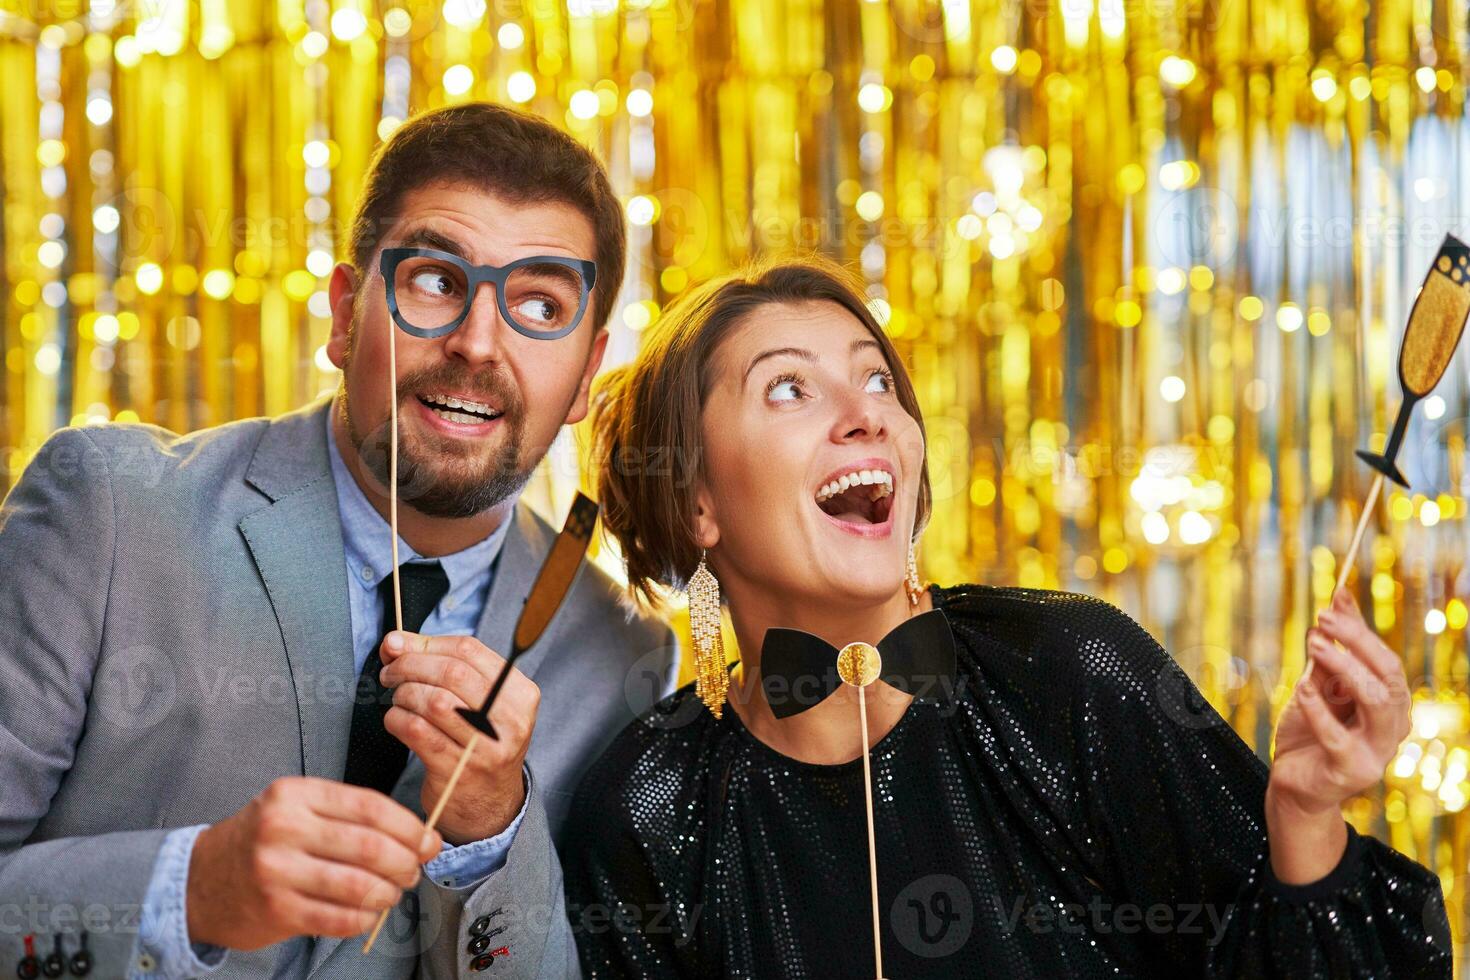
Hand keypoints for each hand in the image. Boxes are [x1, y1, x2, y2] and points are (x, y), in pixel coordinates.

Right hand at [186, 776, 440, 949]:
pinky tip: (367, 914)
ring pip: (359, 885)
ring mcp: (277, 871)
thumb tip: (416, 835)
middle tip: (413, 870)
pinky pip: (338, 918)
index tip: (428, 841)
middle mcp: (284, 828)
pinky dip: (363, 919)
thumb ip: (349, 815)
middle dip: (405, 862)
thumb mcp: (297, 808)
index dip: (409, 827)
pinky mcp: (276, 910)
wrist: (199, 881)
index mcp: (296, 794)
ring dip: (388, 893)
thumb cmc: (263, 840)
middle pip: (370, 846)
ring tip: (392, 893)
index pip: (370, 806)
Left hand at [378, 632, 539, 845]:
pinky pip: (416, 731)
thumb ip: (442, 666)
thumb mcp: (478, 702)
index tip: (400, 647)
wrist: (490, 806)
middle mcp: (509, 720)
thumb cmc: (478, 743)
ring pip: (433, 701)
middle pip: (451, 672)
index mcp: (520, 694)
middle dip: (410, 665)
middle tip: (390, 672)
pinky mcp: (457, 771)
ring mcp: (485, 748)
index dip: (427, 643)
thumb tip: (395, 641)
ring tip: (398, 699)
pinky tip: (397, 721)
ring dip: (403, 694)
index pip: (470, 650)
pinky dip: (396, 719)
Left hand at [1266, 588, 1410, 880]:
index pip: (1386, 661)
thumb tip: (1338, 598)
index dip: (1361, 630)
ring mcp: (1377, 752)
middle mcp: (1393, 728)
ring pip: (1376, 703)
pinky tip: (1302, 688)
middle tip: (1323, 619)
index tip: (1334, 600)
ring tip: (1313, 646)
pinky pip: (1338, 736)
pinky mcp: (1352, 772)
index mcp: (1391, 705)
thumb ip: (1332, 651)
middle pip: (1389, 677)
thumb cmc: (1309, 731)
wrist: (1294, 783)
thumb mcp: (1319, 685)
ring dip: (1344, 669)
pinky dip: (1318, 709)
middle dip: (1357, 643)